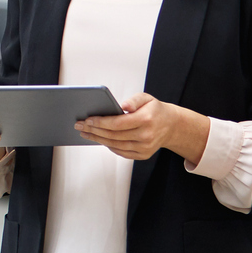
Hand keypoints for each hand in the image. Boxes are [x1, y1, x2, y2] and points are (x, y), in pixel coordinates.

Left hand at [76, 91, 208, 162]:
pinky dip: (109, 146)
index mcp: (146, 119)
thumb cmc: (155, 110)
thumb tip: (123, 106)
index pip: (118, 123)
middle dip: (94, 131)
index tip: (87, 120)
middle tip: (80, 126)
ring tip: (86, 133)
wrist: (172, 126)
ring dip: (98, 139)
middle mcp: (146, 135)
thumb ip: (134, 100)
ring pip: (115, 145)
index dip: (100, 122)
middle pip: (113, 135)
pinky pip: (121, 152)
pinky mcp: (143, 155)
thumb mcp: (146, 98)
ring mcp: (145, 147)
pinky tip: (99, 139)